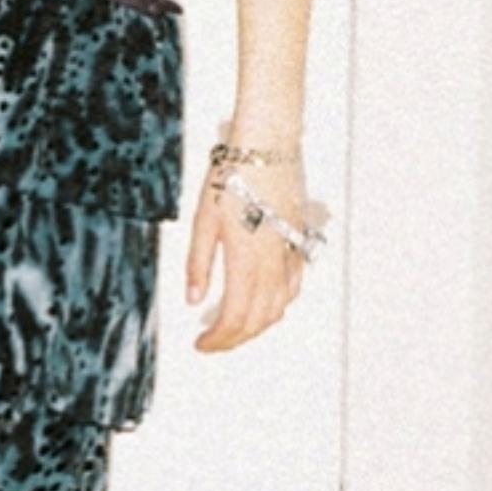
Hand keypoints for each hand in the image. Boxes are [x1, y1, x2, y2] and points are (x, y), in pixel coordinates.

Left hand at [185, 159, 308, 351]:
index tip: (201, 344)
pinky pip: (293, 286)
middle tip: (213, 341)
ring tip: (234, 327)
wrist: (267, 146)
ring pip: (279, 307)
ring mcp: (289, 254)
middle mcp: (272, 264)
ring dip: (256, 325)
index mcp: (246, 261)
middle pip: (258, 320)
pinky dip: (278, 304)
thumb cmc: (232, 176)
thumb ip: (198, 263)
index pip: (235, 318)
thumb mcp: (203, 220)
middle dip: (235, 339)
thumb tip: (193, 299)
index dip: (218, 339)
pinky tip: (265, 303)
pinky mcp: (297, 242)